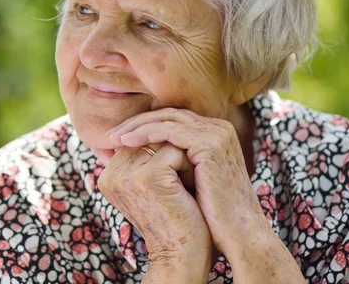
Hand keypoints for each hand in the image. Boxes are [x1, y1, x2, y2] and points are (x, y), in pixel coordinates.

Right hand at [97, 142, 211, 274]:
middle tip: (182, 183)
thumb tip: (156, 121)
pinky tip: (190, 189)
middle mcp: (111, 172)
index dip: (162, 151)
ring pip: (164, 140)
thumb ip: (144, 157)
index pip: (138, 139)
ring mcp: (127, 174)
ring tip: (186, 185)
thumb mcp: (151, 185)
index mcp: (108, 174)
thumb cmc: (173, 217)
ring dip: (183, 157)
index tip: (173, 180)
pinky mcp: (148, 176)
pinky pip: (175, 150)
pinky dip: (190, 166)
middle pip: (150, 136)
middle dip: (172, 151)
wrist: (181, 255)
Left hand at [107, 107, 271, 257]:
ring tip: (114, 138)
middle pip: (168, 114)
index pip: (172, 119)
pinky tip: (127, 142)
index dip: (144, 125)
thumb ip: (170, 162)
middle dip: (136, 122)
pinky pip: (170, 130)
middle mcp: (218, 128)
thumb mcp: (188, 179)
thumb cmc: (211, 214)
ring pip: (167, 118)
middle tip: (110, 134)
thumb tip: (135, 155)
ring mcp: (216, 133)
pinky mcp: (211, 144)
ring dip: (137, 126)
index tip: (119, 137)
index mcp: (214, 134)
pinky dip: (146, 133)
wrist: (238, 234)